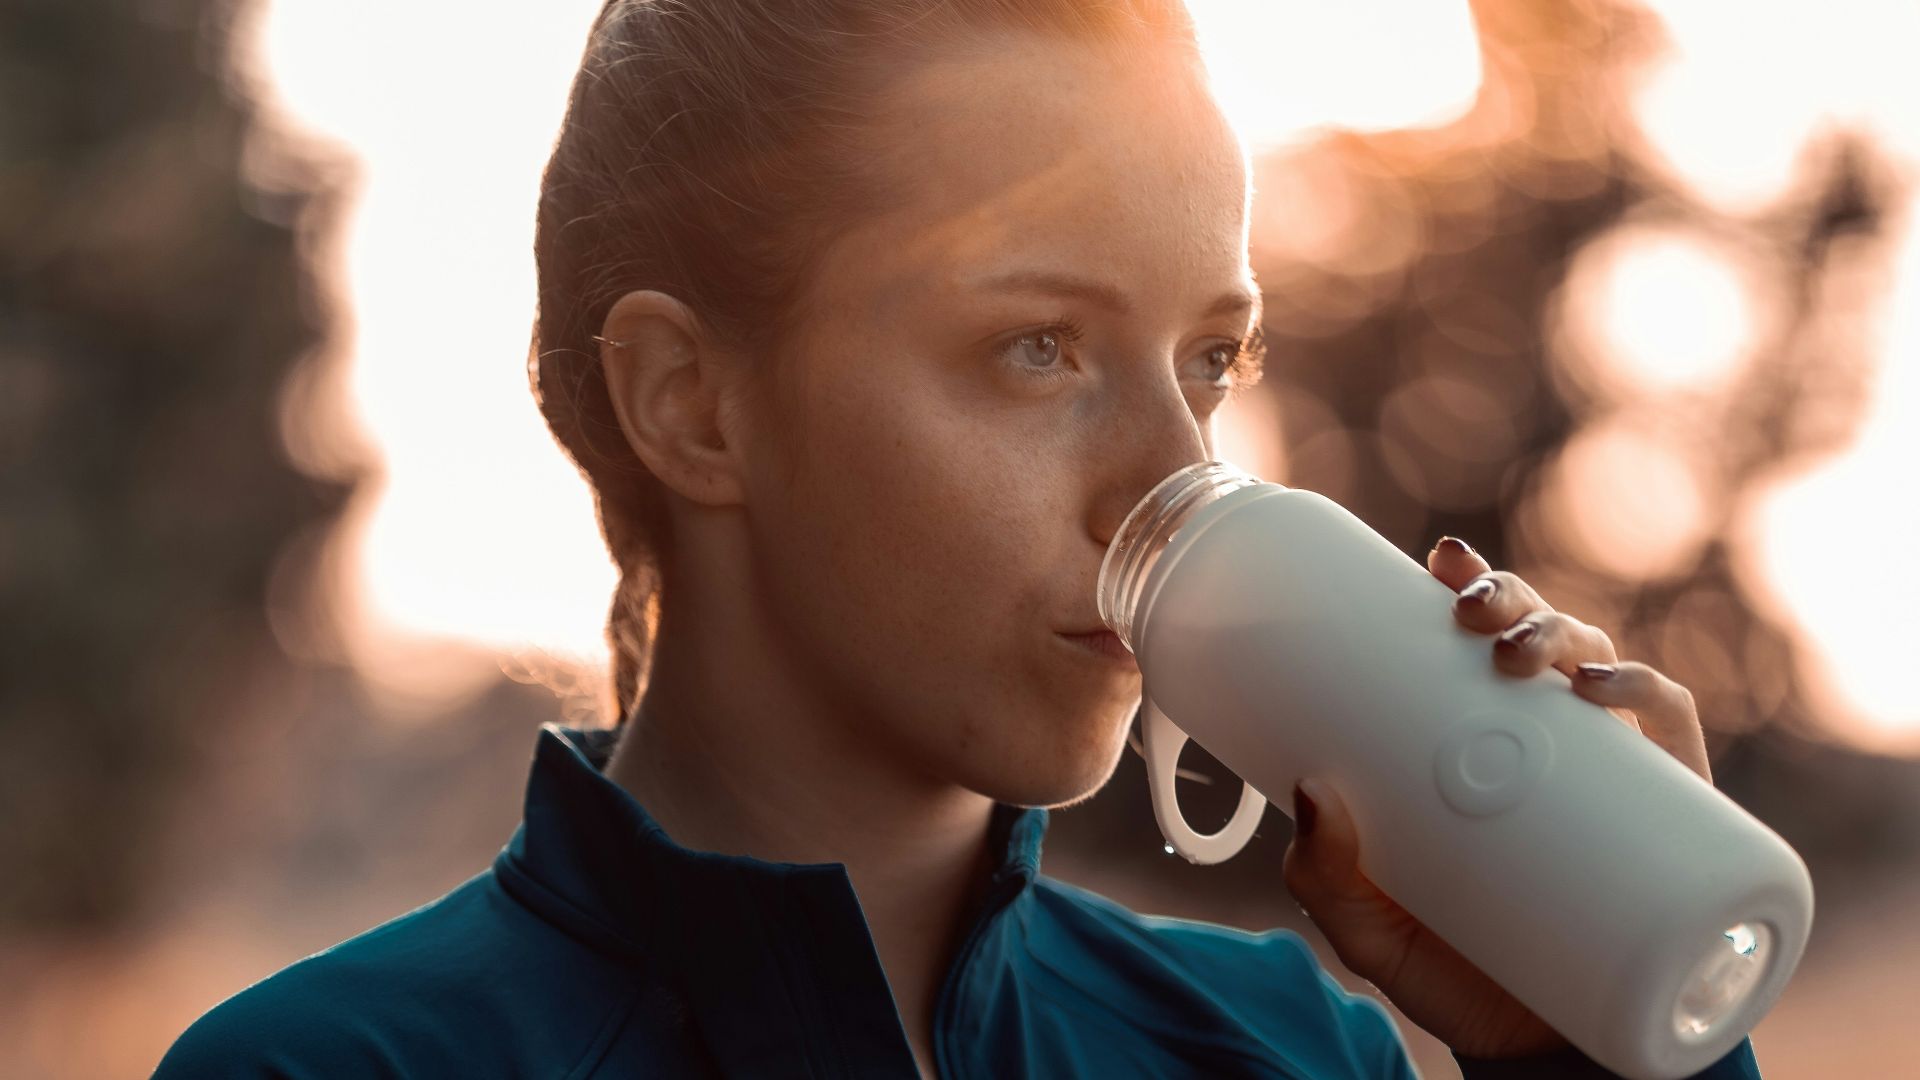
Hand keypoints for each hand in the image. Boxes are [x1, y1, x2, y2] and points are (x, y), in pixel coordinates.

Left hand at [1280, 536, 1713, 1058]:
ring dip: (1566, 634)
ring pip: (1601, 664)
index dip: (1469, 585)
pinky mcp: (1670, 811)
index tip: (1438, 561)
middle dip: (1510, 599)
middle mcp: (1547, 740)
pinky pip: (1673, 731)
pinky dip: (1648, 692)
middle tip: (1470, 612)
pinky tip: (1606, 689)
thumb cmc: (1449, 971)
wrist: (1537, 1053)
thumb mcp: (1365, 924)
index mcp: (1478, 740)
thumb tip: (1308, 790)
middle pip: (1539, 635)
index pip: (1479, 643)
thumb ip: (1323, 873)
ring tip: (1521, 652)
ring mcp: (1611, 771)